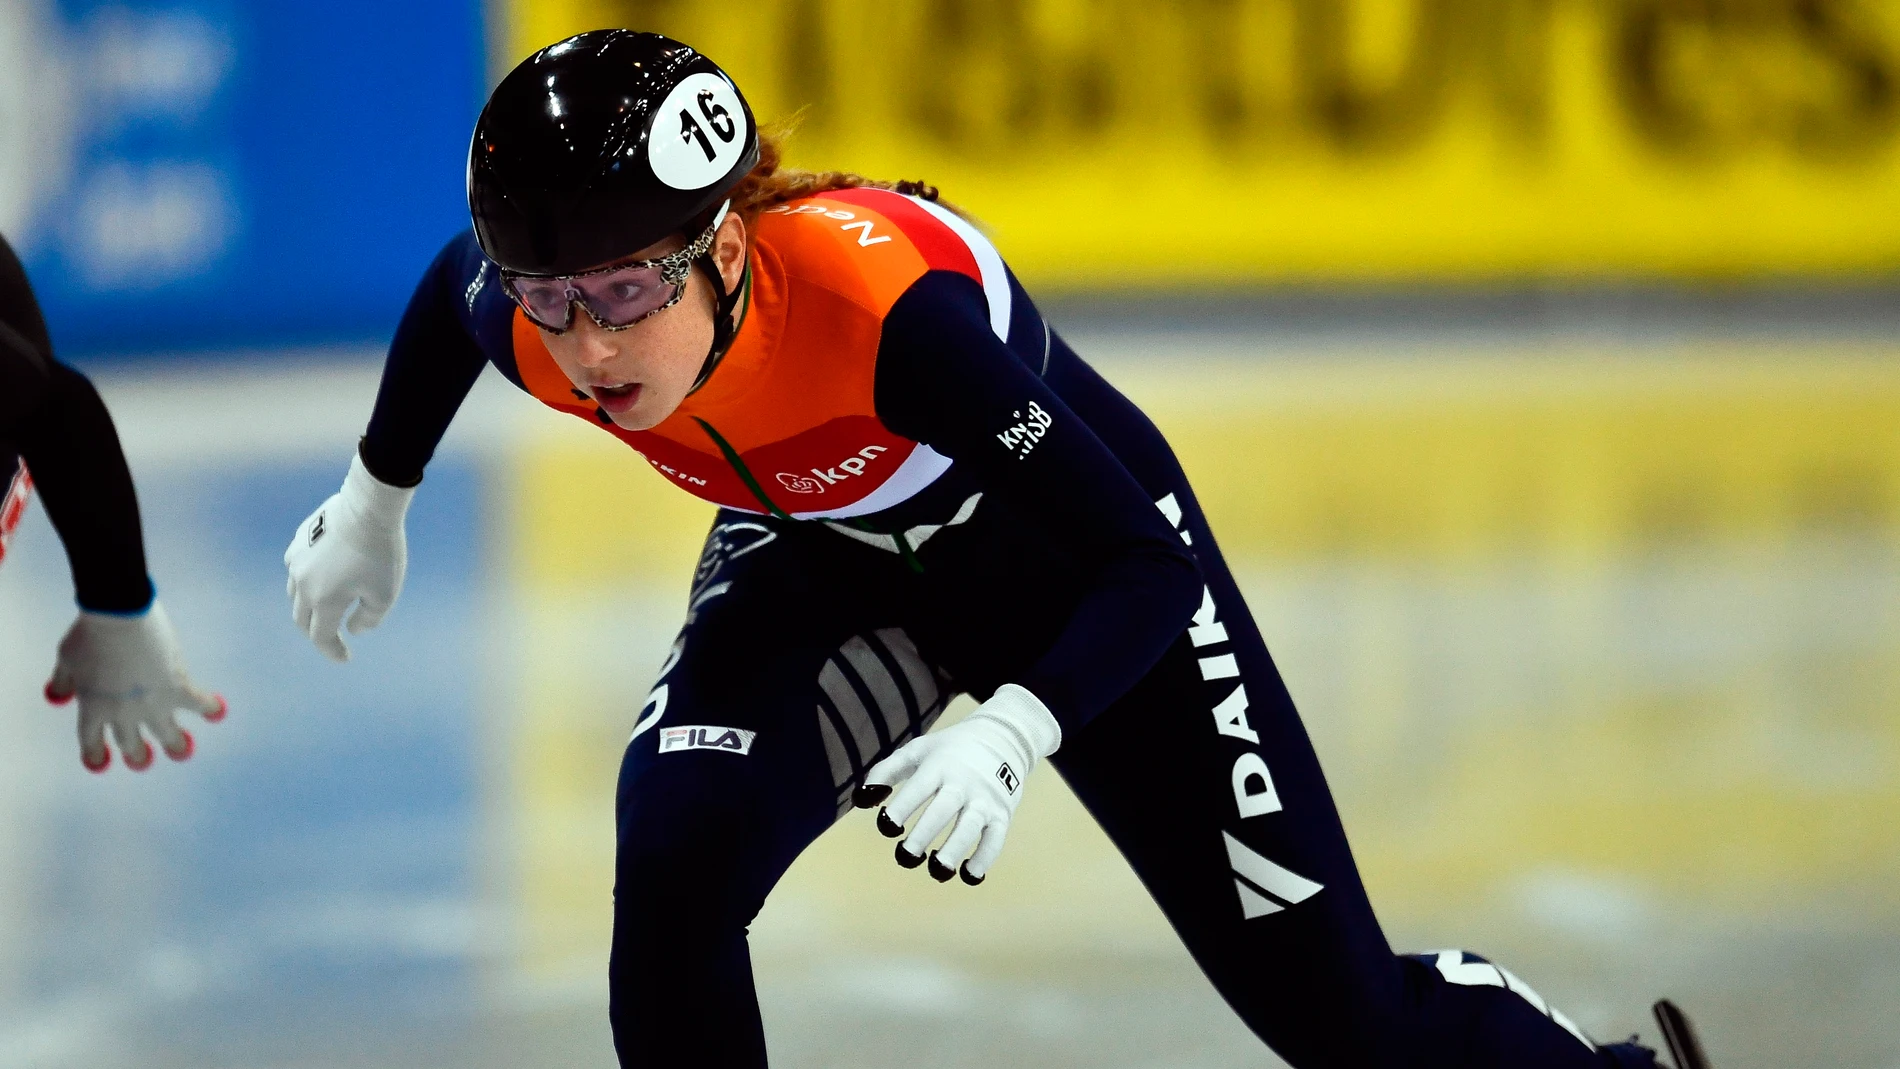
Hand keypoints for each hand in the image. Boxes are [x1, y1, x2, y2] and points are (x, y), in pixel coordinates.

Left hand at [44, 600, 225, 771]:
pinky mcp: (177, 687)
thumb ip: (64, 680)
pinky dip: (210, 708)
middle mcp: (123, 713)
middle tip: (142, 760)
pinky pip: (198, 704)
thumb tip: (57, 694)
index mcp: (92, 708)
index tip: (102, 762)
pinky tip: (217, 711)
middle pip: (131, 744)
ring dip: (176, 746)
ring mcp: (153, 703)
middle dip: (137, 755)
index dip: (96, 755)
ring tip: (182, 751)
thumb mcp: (67, 658)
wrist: (119, 615)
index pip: (92, 742)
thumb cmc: (89, 634)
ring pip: (168, 736)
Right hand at [284, 451, 413, 661]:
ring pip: (295, 593)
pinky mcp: (299, 540)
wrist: (368, 507)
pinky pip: (296, 568)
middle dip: (317, 632)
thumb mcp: (385, 593)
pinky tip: (320, 575)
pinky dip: (305, 580)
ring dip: (308, 606)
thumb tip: (353, 629)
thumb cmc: (381, 553)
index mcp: (324, 601)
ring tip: (326, 607)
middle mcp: (303, 583)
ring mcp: (297, 560)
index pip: (321, 636)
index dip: (332, 650)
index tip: (345, 658)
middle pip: (302, 619)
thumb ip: (369, 618)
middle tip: (333, 637)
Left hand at [852, 683, 1060, 884]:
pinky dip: (985, 858)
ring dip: (954, 850)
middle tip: (904, 856)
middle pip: (943, 809)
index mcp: (939, 765)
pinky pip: (996, 838)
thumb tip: (861, 799)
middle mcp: (963, 781)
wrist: (1003, 737)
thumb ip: (886, 771)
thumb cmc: (949, 750)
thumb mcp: (918, 750)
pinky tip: (968, 875)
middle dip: (924, 835)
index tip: (887, 826)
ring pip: (971, 826)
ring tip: (937, 871)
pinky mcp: (1003, 813)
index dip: (901, 808)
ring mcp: (985, 798)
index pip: (918, 788)